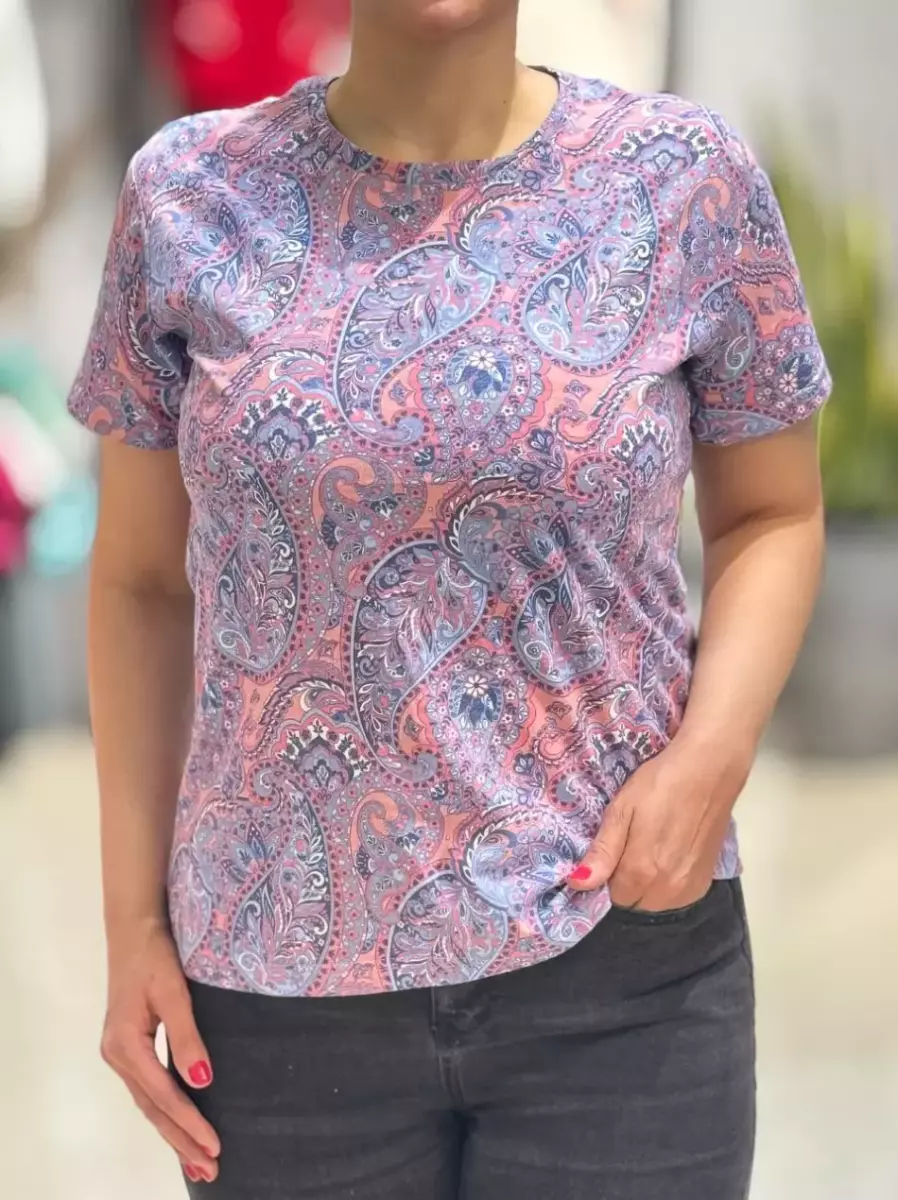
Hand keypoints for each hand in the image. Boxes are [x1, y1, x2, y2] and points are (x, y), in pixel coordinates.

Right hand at [101, 919, 219, 1182]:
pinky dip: (166, 1112)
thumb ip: (187, 1035)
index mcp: (126, 1045)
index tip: (214, 1146)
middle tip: (210, 1171)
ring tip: (198, 1162)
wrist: (134, 929)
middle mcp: (118, 1056)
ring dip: (174, 1132)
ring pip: (150, 1103)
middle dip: (181, 1141)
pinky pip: (149, 1090)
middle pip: (153, 1108)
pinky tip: (180, 1126)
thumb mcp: (174, 991)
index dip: (190, 1123)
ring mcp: (121, 1054)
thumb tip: (201, 1081)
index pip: (163, 1095)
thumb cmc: (155, 955)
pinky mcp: (129, 1048)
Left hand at [567, 740, 748, 910]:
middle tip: (633, 845)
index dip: (608, 876)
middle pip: (634, 903)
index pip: (612, 896)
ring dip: (648, 886)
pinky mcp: (706, 881)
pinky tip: (672, 855)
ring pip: (655, 902)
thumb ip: (603, 852)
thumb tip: (578, 884)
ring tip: (653, 848)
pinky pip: (677, 897)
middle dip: (627, 883)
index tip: (613, 852)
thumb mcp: (622, 809)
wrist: (710, 770)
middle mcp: (667, 889)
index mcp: (641, 872)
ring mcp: (690, 888)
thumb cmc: (660, 784)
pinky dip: (669, 884)